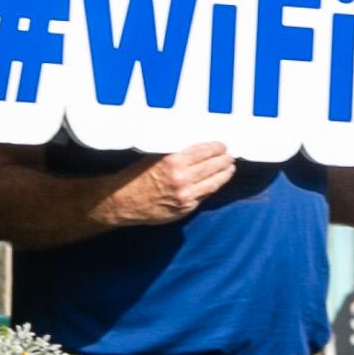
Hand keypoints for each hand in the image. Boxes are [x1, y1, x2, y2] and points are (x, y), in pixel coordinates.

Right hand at [111, 143, 234, 226]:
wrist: (123, 202)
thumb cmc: (136, 176)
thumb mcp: (154, 158)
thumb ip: (176, 154)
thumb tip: (198, 148)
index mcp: (173, 162)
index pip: (204, 151)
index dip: (216, 148)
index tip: (223, 146)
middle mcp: (182, 178)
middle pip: (212, 166)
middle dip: (224, 160)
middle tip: (230, 156)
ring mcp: (185, 195)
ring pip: (214, 183)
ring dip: (225, 174)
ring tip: (230, 169)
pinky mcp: (186, 208)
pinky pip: (205, 196)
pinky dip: (213, 187)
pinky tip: (217, 182)